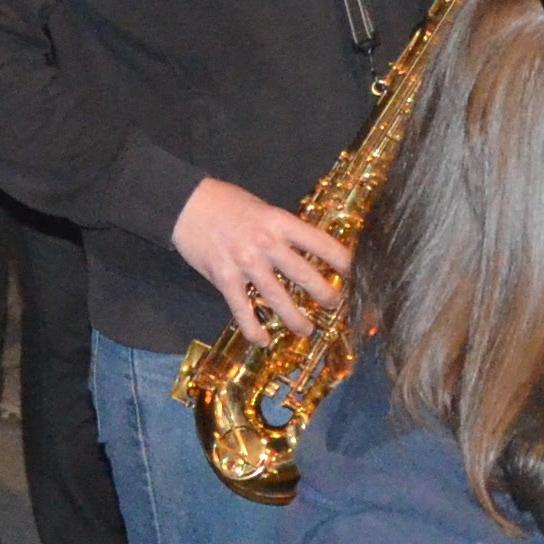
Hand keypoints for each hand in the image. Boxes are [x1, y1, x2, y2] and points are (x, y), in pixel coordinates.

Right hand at [172, 175, 346, 338]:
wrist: (187, 204)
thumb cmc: (226, 202)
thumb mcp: (262, 208)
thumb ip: (281, 230)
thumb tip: (304, 251)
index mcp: (280, 222)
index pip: (320, 243)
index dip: (342, 260)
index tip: (356, 273)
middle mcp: (267, 243)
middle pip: (304, 274)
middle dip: (324, 294)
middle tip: (335, 307)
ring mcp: (246, 262)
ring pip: (277, 297)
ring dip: (295, 318)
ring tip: (306, 331)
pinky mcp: (224, 278)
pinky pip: (242, 309)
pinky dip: (253, 328)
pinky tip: (263, 340)